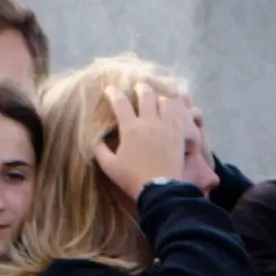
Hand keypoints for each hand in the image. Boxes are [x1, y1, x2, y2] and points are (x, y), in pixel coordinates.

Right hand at [94, 82, 190, 198]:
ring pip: (165, 101)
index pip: (120, 102)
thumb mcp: (109, 166)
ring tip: (156, 99)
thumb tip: (96, 138)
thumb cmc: (132, 178)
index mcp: (130, 128)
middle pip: (146, 95)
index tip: (110, 89)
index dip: (113, 93)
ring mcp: (167, 126)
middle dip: (140, 87)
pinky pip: (179, 114)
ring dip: (159, 97)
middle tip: (138, 86)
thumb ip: (99, 149)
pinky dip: (174, 109)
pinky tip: (171, 110)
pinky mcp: (180, 133)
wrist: (161, 189)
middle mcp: (149, 122)